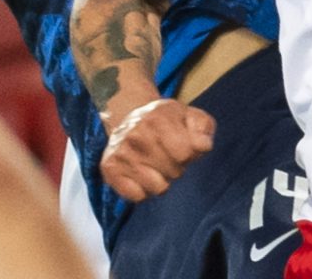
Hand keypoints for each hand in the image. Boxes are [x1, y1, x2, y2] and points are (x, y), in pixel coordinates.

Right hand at [100, 99, 215, 200]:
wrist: (128, 114)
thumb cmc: (164, 119)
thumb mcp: (189, 115)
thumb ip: (202, 128)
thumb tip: (202, 147)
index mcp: (157, 119)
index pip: (185, 153)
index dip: (190, 154)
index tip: (184, 146)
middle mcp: (136, 136)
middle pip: (174, 172)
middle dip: (177, 166)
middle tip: (168, 154)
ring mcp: (121, 154)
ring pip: (157, 188)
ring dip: (161, 180)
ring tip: (156, 164)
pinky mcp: (110, 170)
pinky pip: (137, 196)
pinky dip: (143, 189)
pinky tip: (142, 174)